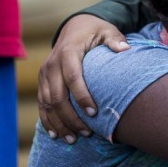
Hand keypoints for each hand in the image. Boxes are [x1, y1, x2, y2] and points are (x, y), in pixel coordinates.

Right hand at [38, 14, 129, 142]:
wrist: (74, 27)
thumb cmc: (95, 31)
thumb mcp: (107, 30)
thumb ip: (115, 39)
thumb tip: (125, 49)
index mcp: (68, 52)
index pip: (73, 78)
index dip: (82, 97)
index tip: (94, 113)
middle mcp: (52, 64)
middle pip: (57, 96)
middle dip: (71, 117)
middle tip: (87, 132)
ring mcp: (44, 74)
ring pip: (47, 103)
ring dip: (59, 123)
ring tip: (74, 139)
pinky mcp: (42, 81)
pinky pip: (42, 104)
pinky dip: (47, 120)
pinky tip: (55, 134)